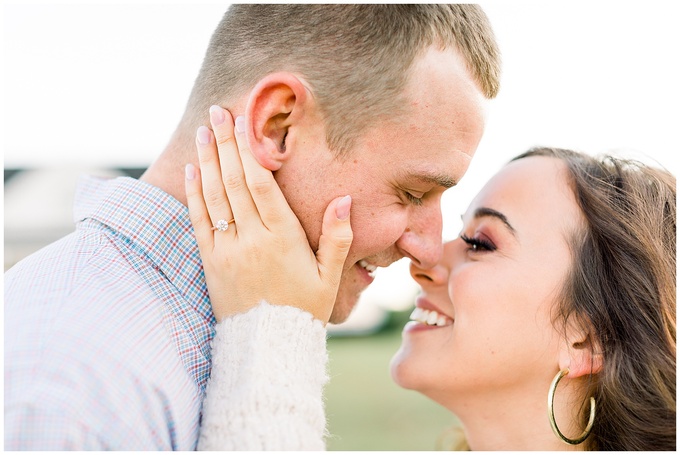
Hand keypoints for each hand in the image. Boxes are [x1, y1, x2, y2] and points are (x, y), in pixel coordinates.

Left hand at [184, 106, 352, 324]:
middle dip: (226, 143)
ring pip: (214, 196)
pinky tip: (194, 168)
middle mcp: (251, 239)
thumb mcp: (330, 277)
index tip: (243, 121)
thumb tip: (344, 200)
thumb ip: (337, 237)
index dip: (250, 150)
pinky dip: (195, 193)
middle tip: (217, 111)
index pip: (261, 184)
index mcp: (282, 238)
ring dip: (208, 160)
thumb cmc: (303, 309)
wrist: (268, 346)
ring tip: (203, 130)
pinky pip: (199, 220)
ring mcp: (227, 249)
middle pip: (235, 181)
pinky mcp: (211, 261)